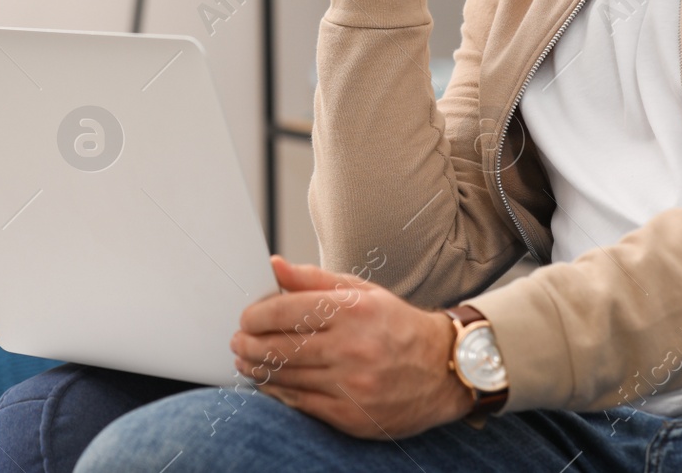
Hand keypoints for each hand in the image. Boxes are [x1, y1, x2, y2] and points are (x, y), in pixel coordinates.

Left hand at [230, 255, 473, 437]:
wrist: (444, 370)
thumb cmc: (397, 325)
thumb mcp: (362, 291)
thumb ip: (315, 279)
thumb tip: (275, 266)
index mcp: (353, 311)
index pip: (285, 311)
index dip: (256, 315)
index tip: (246, 318)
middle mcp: (352, 348)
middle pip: (279, 347)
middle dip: (249, 344)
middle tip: (238, 341)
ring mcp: (352, 386)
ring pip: (286, 378)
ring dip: (257, 369)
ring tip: (247, 361)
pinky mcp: (352, 416)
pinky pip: (301, 404)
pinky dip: (279, 393)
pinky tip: (270, 382)